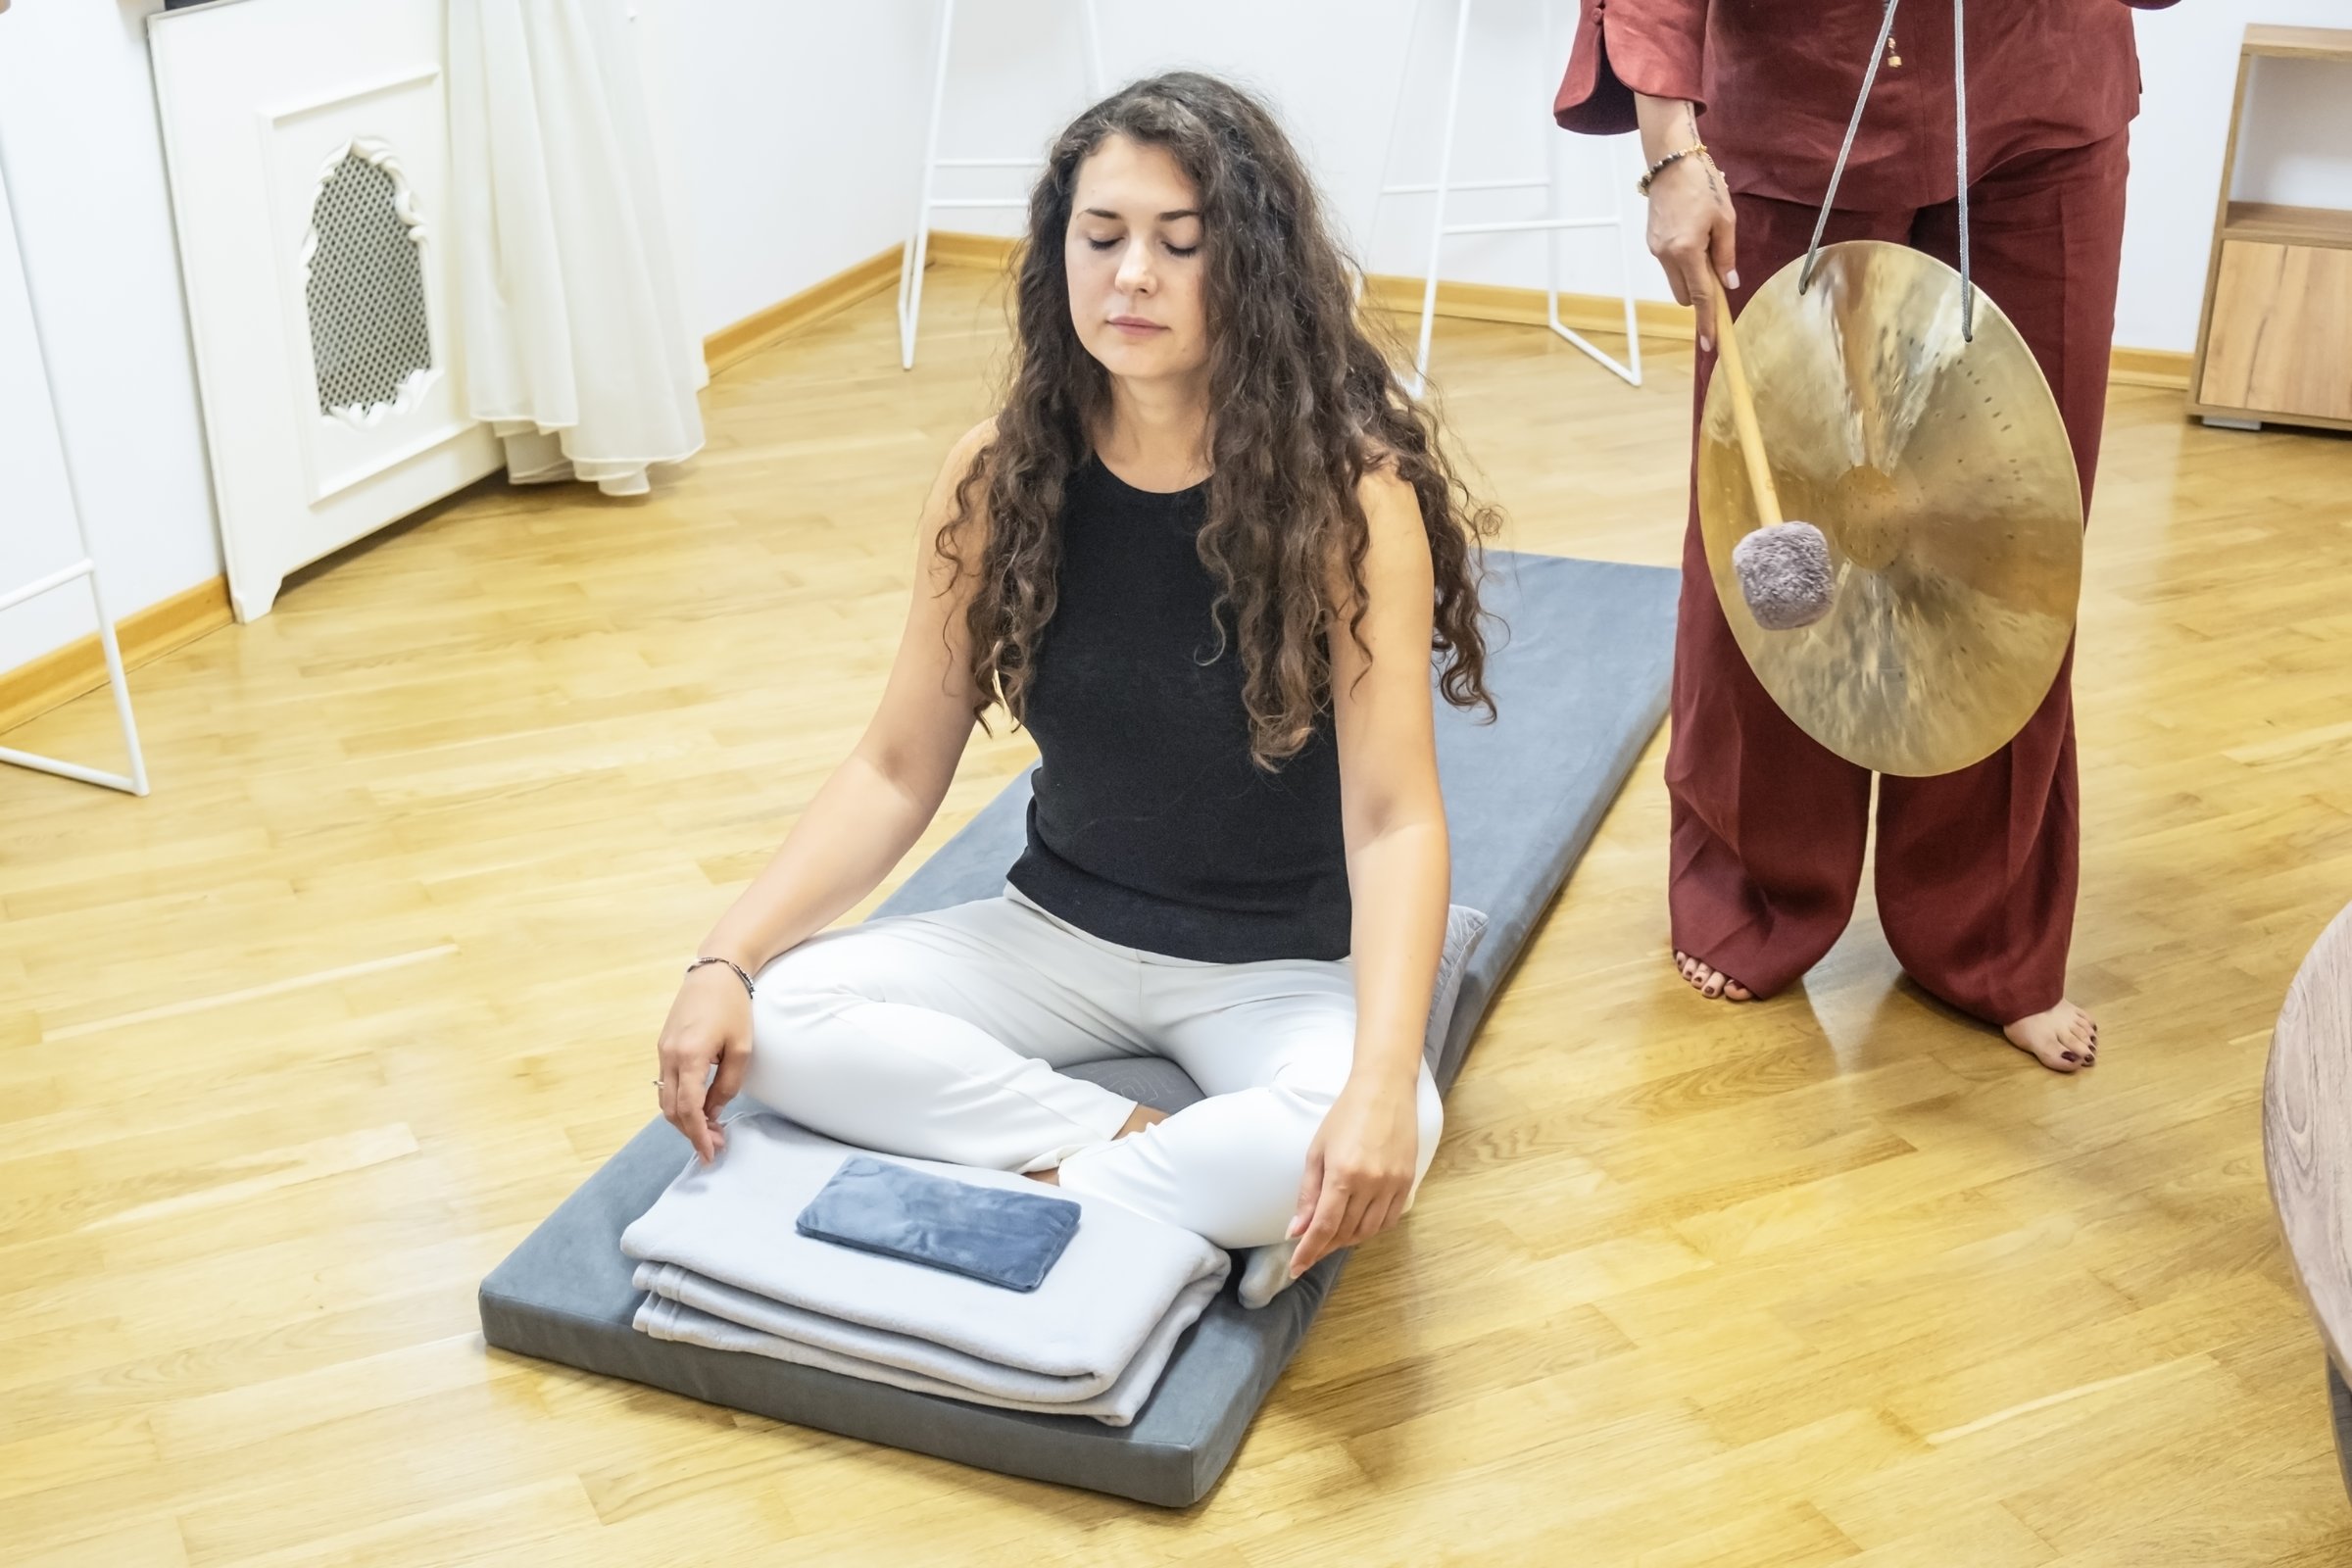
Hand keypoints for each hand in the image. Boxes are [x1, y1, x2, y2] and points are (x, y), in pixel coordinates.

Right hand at [655, 964, 754, 1162]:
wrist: (716, 972)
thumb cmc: (733, 1007)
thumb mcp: (742, 1048)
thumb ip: (727, 1084)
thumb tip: (713, 1112)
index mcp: (689, 1057)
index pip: (688, 1110)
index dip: (698, 1136)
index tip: (710, 1154)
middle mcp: (669, 1056)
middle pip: (671, 1110)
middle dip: (691, 1133)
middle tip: (715, 1145)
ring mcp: (663, 1050)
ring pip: (665, 1099)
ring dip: (684, 1119)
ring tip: (710, 1129)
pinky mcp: (664, 1045)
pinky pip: (667, 1083)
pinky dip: (680, 1101)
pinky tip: (699, 1106)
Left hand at [1286, 1081, 1421, 1278]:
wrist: (1385, 1090)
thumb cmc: (1345, 1116)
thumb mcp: (1317, 1151)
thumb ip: (1308, 1194)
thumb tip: (1296, 1231)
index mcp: (1342, 1174)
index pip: (1324, 1227)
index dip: (1308, 1252)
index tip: (1296, 1268)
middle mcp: (1370, 1184)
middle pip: (1345, 1232)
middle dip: (1325, 1245)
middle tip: (1310, 1247)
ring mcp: (1392, 1185)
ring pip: (1368, 1231)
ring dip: (1347, 1239)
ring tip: (1332, 1236)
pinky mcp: (1407, 1182)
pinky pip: (1388, 1220)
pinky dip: (1371, 1228)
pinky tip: (1358, 1223)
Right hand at [1645, 153, 1738, 352]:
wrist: (1670, 161)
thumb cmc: (1703, 185)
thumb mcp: (1725, 219)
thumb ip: (1726, 255)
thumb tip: (1728, 284)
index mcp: (1686, 251)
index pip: (1701, 296)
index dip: (1708, 320)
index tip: (1711, 344)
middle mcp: (1666, 255)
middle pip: (1686, 295)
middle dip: (1702, 292)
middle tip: (1718, 266)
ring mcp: (1655, 249)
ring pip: (1677, 280)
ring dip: (1693, 274)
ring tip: (1704, 240)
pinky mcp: (1652, 242)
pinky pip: (1670, 263)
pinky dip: (1683, 260)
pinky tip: (1692, 233)